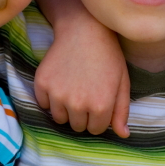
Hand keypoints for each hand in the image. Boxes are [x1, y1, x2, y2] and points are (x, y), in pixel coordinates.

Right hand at [34, 22, 129, 136]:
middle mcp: (78, 104)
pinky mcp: (42, 84)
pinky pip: (44, 104)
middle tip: (86, 92)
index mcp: (101, 106)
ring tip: (73, 87)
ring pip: (59, 118)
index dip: (98, 117)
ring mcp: (58, 95)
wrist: (84, 30)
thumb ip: (122, 112)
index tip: (98, 101)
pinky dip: (50, 98)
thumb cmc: (108, 56)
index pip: (96, 130)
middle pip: (77, 127)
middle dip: (82, 115)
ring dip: (66, 109)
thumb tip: (123, 135)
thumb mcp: (122, 83)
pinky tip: (61, 81)